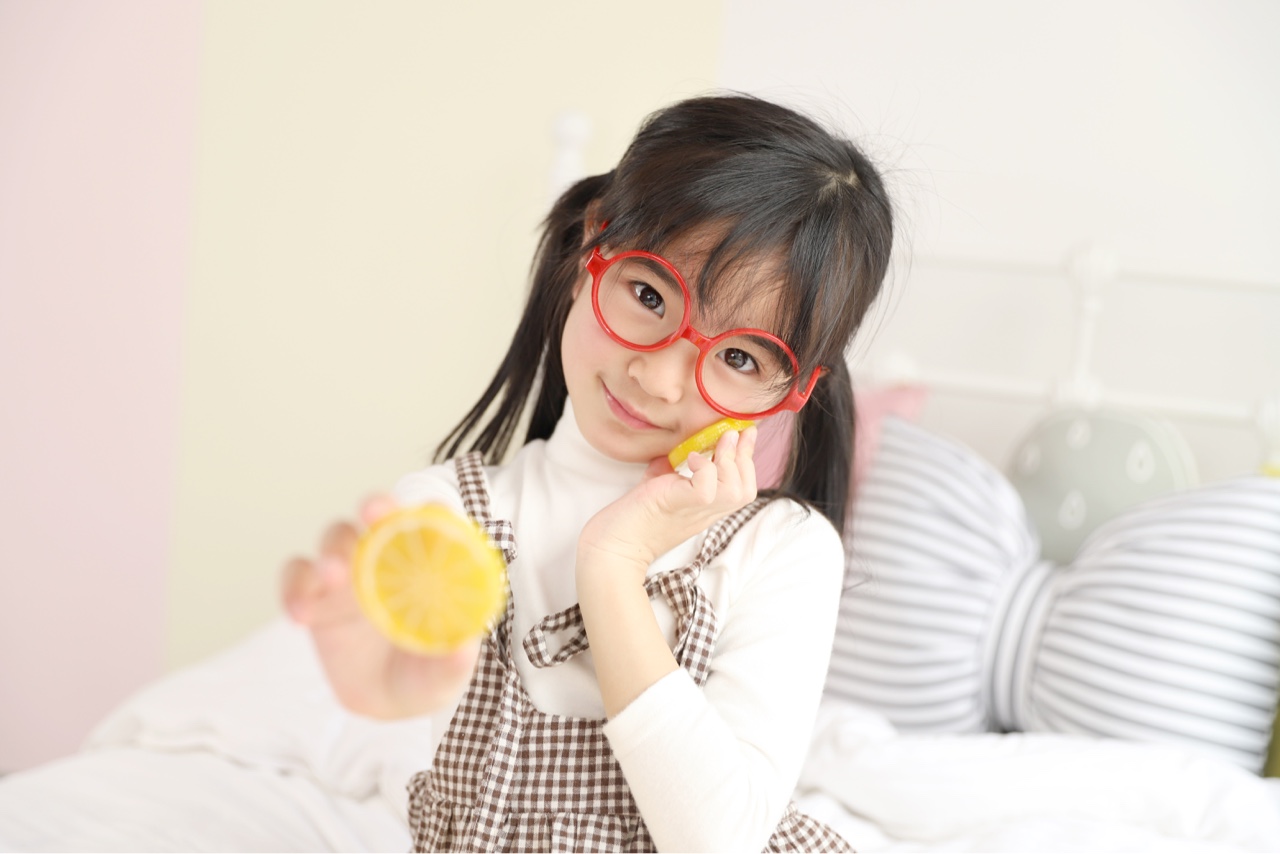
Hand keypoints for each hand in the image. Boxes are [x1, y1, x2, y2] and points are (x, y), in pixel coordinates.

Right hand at [281, 495, 478, 718]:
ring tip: (333, 574)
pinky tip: (301, 612)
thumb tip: (464, 649)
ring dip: (333, 549)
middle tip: (374, 512)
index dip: (433, 511)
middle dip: (376, 506)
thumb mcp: (444, 674)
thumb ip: (454, 662)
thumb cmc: (425, 674)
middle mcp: (386, 557)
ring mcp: (348, 572)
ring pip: (335, 540)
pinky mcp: (314, 594)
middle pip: (378, 516)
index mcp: (426, 564)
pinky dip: (295, 588)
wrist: (385, 701)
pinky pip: (297, 579)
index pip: (433, 522)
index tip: (434, 511)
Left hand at [578, 425, 758, 582]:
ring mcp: (694, 511)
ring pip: (736, 490)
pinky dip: (706, 469)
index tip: (746, 433)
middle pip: (745, 491)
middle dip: (746, 457)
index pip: (742, 488)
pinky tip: (691, 458)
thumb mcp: (659, 487)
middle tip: (735, 432)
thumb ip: (671, 470)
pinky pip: (708, 489)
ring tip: (717, 443)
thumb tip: (678, 448)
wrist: (611, 546)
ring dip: (730, 461)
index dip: (747, 460)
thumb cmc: (632, 518)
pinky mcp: (679, 505)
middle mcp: (705, 513)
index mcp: (705, 509)